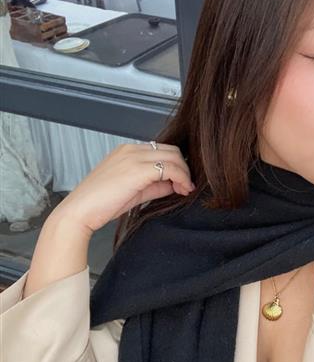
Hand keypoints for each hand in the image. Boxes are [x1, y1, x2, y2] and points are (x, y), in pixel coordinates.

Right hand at [51, 142, 194, 234]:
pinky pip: (169, 168)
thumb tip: (174, 185)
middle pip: (171, 150)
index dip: (176, 165)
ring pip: (173, 156)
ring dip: (184, 173)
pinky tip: (181, 190)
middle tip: (186, 187)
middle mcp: (131, 149)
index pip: (161, 150)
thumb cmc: (100, 204)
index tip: (182, 182)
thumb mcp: (133, 191)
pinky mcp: (137, 169)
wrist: (79, 212)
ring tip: (184, 190)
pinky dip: (181, 178)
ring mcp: (134, 157)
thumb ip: (154, 185)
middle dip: (184, 168)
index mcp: (127, 151)